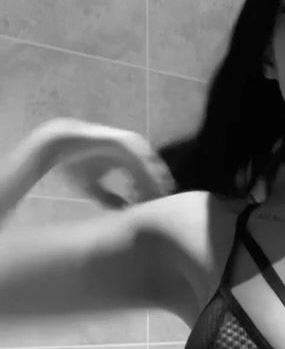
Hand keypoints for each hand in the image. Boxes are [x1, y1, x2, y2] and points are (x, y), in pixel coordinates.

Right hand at [46, 118, 175, 207]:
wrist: (60, 145)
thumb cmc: (74, 166)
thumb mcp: (92, 189)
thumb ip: (107, 200)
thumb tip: (122, 211)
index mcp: (124, 163)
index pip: (144, 180)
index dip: (149, 194)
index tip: (151, 208)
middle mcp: (128, 153)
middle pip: (150, 170)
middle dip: (156, 185)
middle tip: (161, 200)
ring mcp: (127, 144)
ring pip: (148, 161)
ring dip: (154, 175)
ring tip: (159, 189)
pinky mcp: (123, 138)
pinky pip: (140, 151)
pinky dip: (145, 163)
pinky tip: (148, 177)